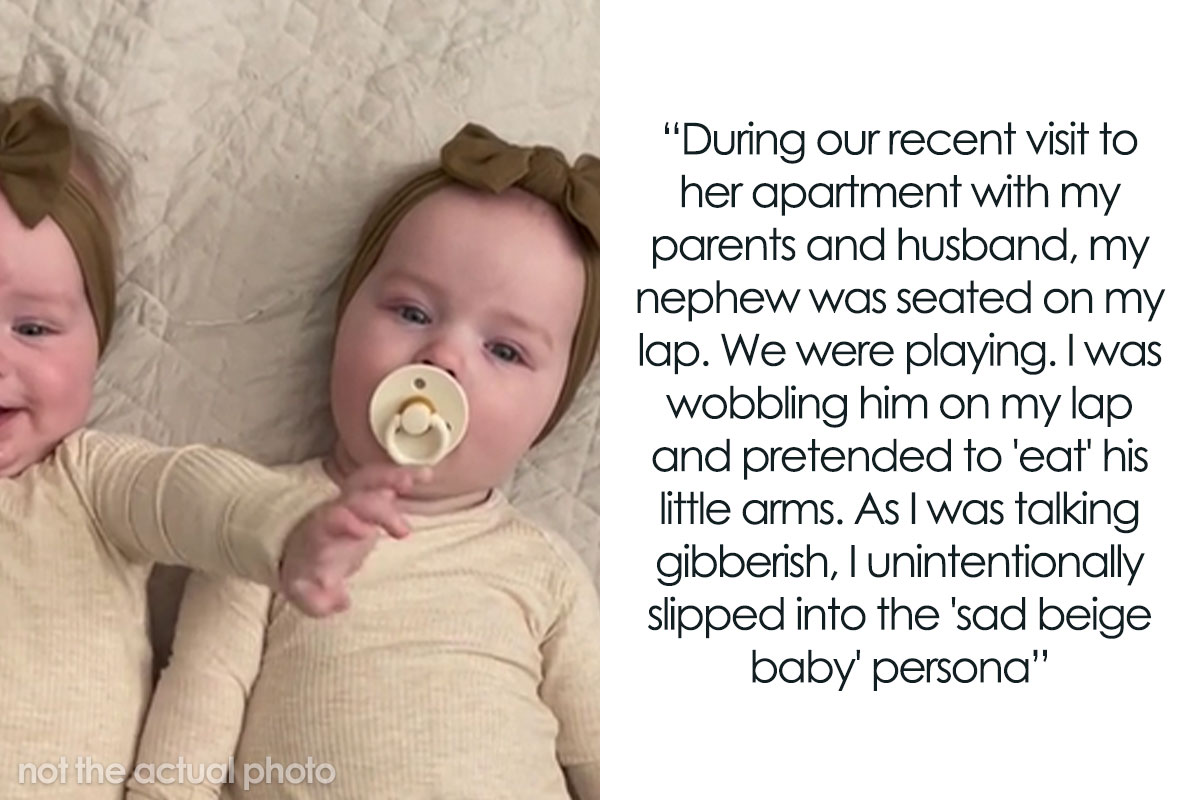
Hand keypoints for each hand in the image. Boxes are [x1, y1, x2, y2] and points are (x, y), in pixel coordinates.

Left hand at [280, 463, 428, 615]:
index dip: (345, 523)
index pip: (328, 523)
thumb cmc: (307, 573)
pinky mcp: (366, 497)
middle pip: (354, 500)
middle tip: (404, 529)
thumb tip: (340, 601)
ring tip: (420, 479)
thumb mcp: (306, 593)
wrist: (299, 549)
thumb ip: (317, 600)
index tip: (365, 531)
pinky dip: (404, 475)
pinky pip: (383, 480)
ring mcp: (350, 501)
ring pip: (367, 481)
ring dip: (392, 477)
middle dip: (377, 507)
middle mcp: (333, 512)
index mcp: (319, 534)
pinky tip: (426, 475)